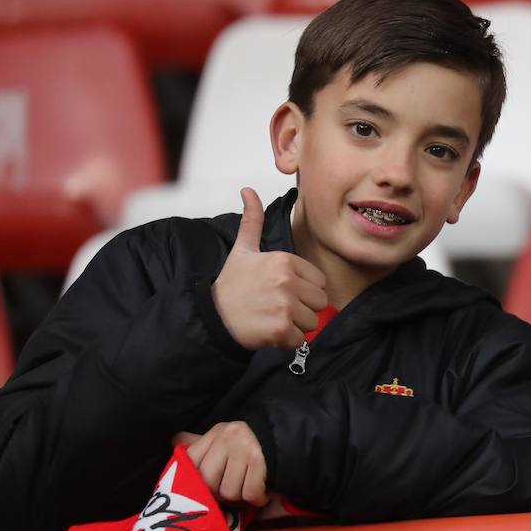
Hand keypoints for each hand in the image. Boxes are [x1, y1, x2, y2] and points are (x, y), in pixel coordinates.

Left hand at [173, 422, 268, 506]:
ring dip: (240, 498)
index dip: (195, 482)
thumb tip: (175, 440)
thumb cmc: (248, 448)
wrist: (287, 440)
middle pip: (207, 481)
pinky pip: (249, 492)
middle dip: (218, 493)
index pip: (190, 462)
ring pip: (228, 490)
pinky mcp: (258, 459)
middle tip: (230, 493)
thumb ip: (200, 445)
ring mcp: (242, 447)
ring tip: (247, 491)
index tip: (205, 490)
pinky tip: (260, 496)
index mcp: (214, 434)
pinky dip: (256, 499)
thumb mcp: (223, 442)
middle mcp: (226, 437)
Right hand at [212, 188, 327, 350]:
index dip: (303, 290)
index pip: (319, 282)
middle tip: (277, 307)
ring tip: (272, 318)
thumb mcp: (243, 250)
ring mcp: (284, 306)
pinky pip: (301, 340)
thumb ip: (252, 221)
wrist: (211, 317)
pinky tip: (269, 332)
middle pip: (320, 303)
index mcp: (284, 261)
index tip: (280, 291)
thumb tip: (248, 189)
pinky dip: (287, 341)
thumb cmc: (232, 285)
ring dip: (295, 326)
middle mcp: (286, 281)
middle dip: (302, 309)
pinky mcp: (280, 330)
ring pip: (312, 322)